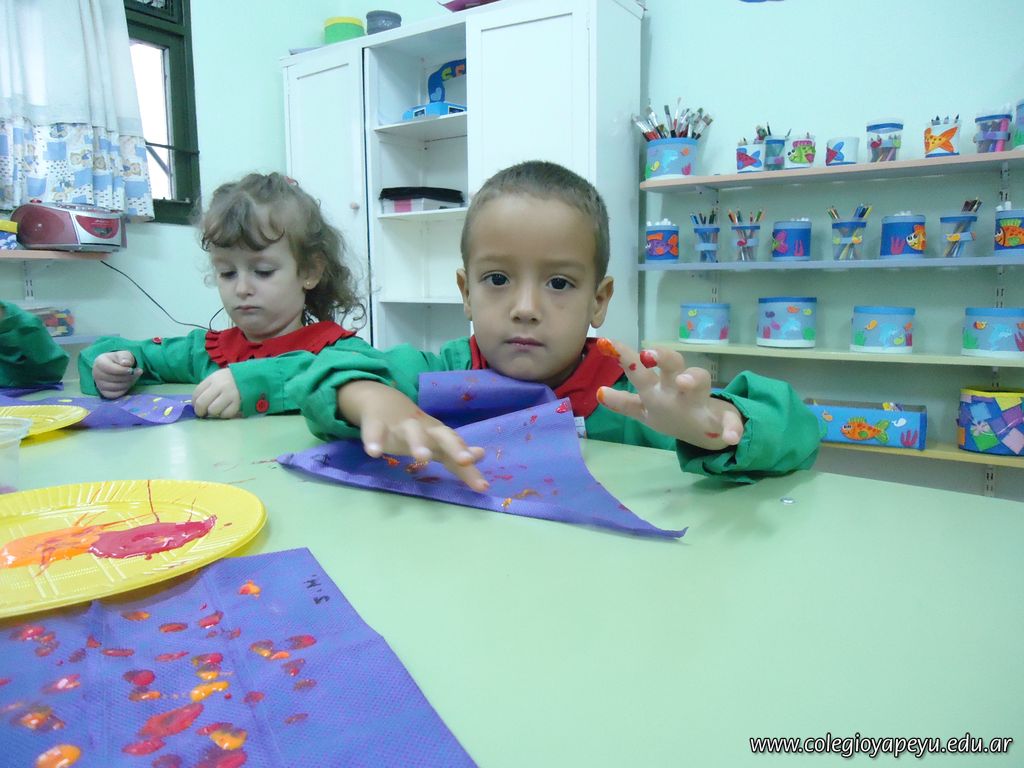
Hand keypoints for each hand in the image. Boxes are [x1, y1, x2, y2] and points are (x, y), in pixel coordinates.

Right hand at [92, 351, 141, 398]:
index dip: (122, 370)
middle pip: (114, 379)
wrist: (116, 367)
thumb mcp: (124, 355)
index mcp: (100, 362)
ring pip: (116, 387)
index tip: (131, 369)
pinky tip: (127, 383)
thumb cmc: (120, 360)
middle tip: (137, 372)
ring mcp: (99, 384)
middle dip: (128, 376)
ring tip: (133, 377)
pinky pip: (115, 394)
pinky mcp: (104, 392)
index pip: (110, 368)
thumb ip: (125, 357)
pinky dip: (124, 390)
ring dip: (128, 383)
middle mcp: (96, 374)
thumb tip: (126, 363)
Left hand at [192, 369, 241, 418]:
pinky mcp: (238, 403)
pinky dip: (224, 414)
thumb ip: (207, 389)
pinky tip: (227, 410)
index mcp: (213, 379)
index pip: (196, 393)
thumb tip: (196, 405)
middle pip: (202, 403)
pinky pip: (226, 414)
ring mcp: (230, 395)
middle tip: (203, 413)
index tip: (197, 406)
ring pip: (213, 410)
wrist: (252, 377)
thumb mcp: (217, 378)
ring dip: (213, 412)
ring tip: (217, 409)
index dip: (194, 403)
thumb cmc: (231, 380)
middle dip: (200, 411)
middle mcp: (220, 386)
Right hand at [338, 380, 488, 491]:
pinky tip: (374, 452)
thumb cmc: (416, 428)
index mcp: (439, 436)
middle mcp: (425, 429)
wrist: (384, 401)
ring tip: (422, 459)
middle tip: (465, 460)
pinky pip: (375, 432)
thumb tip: (482, 455)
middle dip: (455, 447)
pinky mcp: (378, 424)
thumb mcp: (437, 441)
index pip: (459, 452)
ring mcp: (401, 426)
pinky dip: (374, 440)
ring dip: (418, 444)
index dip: (470, 468)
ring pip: (412, 432)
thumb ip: (456, 452)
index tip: (483, 486)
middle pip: (443, 435)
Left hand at [595, 339, 743, 449]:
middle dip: (661, 356)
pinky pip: (730, 422)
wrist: (706, 428)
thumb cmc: (673, 411)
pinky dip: (732, 429)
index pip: (642, 368)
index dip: (625, 357)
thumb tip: (599, 393)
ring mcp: (700, 399)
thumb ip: (624, 403)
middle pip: (671, 364)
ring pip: (700, 380)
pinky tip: (730, 438)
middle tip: (647, 353)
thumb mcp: (645, 410)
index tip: (607, 345)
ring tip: (683, 383)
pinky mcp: (722, 418)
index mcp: (659, 387)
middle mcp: (678, 387)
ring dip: (692, 379)